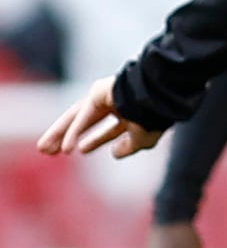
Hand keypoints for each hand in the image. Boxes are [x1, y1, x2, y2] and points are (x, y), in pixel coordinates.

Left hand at [36, 79, 155, 160]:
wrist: (162, 97)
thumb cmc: (156, 117)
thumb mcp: (144, 138)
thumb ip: (129, 147)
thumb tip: (114, 154)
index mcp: (130, 113)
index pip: (108, 128)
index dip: (95, 140)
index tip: (82, 151)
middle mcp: (115, 102)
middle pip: (84, 122)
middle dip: (66, 137)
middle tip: (49, 151)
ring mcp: (105, 95)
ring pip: (76, 117)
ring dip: (60, 134)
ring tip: (44, 149)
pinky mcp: (98, 92)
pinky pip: (83, 116)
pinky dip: (74, 132)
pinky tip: (67, 147)